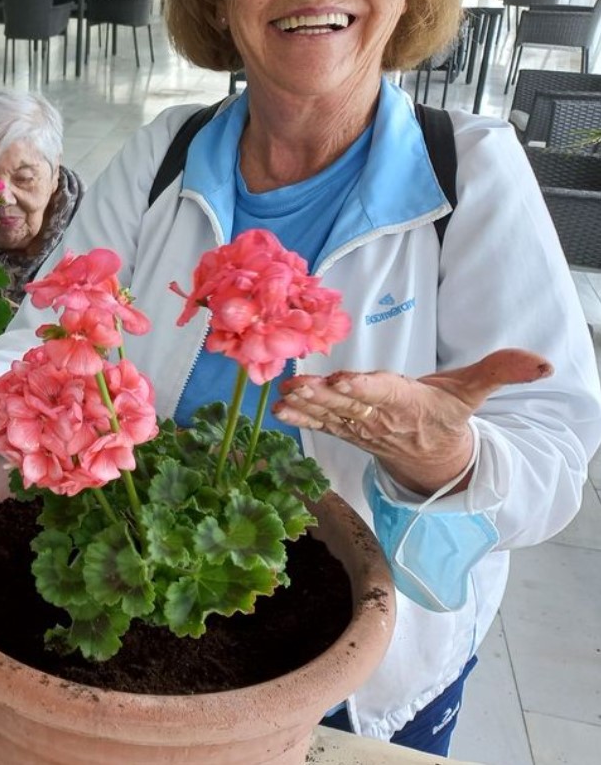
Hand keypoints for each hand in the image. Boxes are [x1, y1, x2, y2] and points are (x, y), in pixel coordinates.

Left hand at [274, 349, 551, 494]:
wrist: (433, 458)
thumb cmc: (445, 414)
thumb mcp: (473, 391)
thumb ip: (500, 371)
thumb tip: (543, 362)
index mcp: (409, 403)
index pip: (384, 393)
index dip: (363, 388)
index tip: (341, 380)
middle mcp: (381, 417)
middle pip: (349, 405)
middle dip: (322, 396)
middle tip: (296, 386)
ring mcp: (361, 428)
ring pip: (330, 416)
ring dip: (304, 406)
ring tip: (280, 397)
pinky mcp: (346, 433)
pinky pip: (321, 426)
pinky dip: (300, 418)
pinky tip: (279, 409)